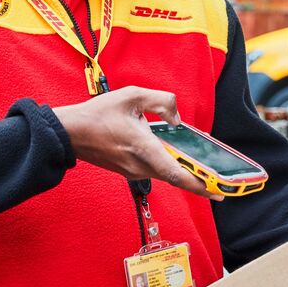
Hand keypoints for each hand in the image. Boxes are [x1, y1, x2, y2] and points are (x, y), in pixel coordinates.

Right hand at [52, 87, 221, 199]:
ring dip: (181, 171)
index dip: (198, 184)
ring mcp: (132, 171)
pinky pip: (153, 170)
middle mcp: (139, 165)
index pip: (175, 173)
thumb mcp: (133, 95)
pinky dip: (166, 166)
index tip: (216, 191)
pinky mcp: (127, 171)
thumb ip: (162, 101)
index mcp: (143, 148)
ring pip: (164, 174)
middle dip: (197, 181)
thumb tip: (177, 119)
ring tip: (200, 167)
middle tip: (218, 183)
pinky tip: (173, 155)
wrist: (70, 133)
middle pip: (175, 177)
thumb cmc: (98, 114)